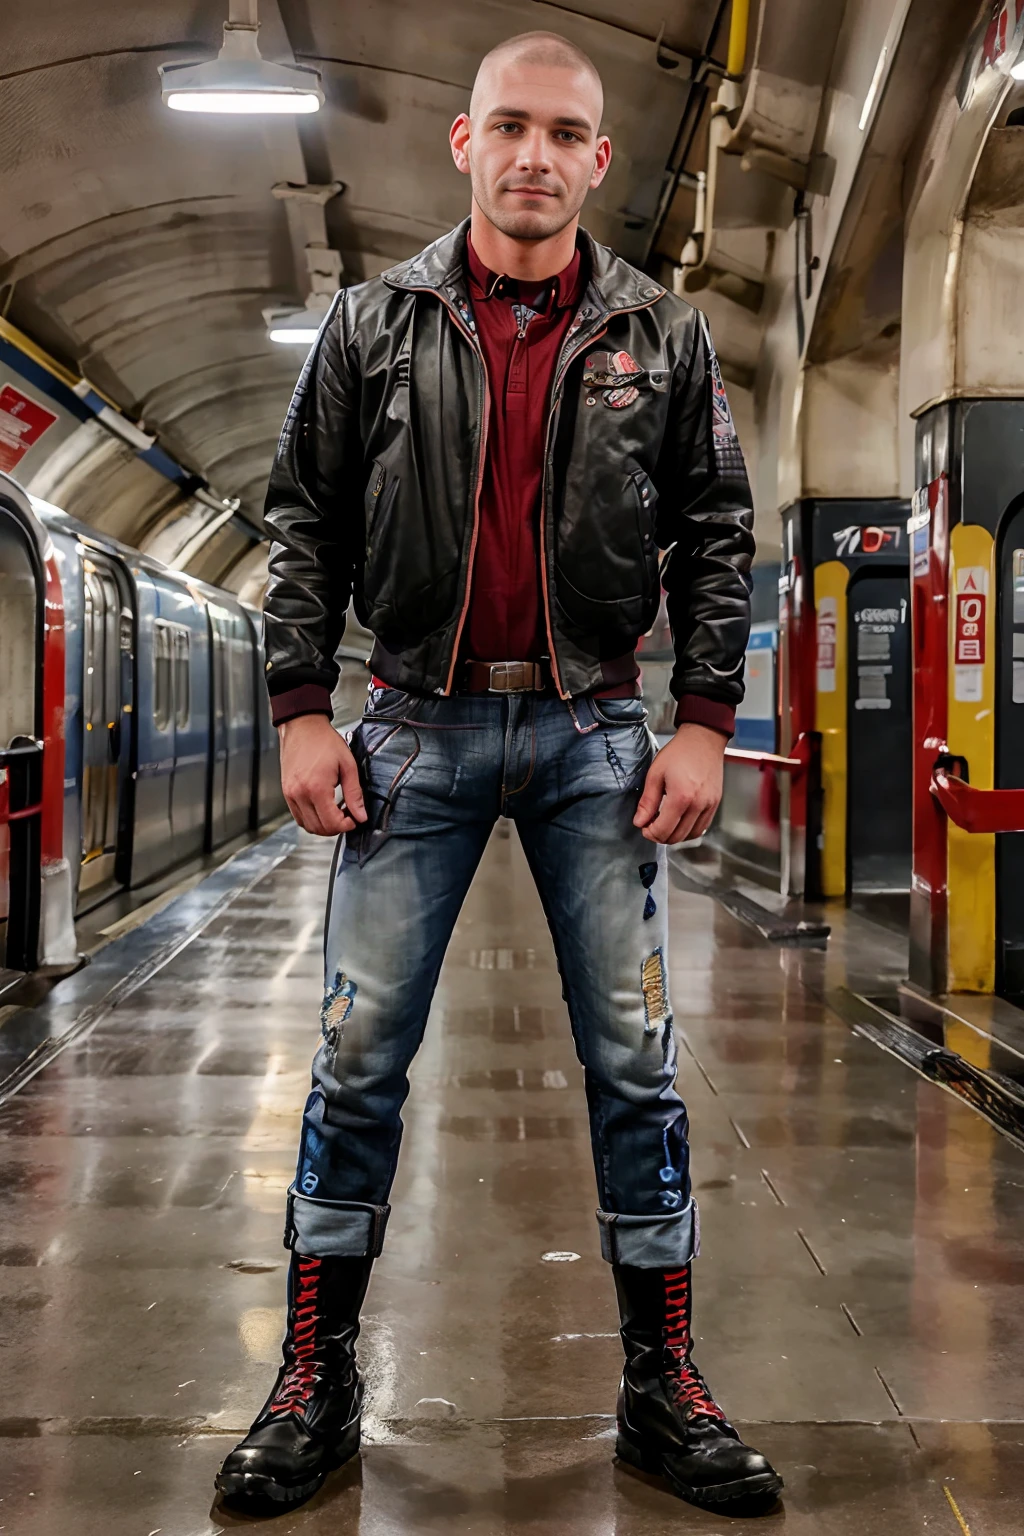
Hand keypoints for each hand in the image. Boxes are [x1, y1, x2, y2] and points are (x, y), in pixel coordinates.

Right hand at [279, 715, 367, 836]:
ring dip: (323, 825)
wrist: (302, 726)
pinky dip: (312, 818)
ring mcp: (290, 794)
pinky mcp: (286, 792)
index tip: (355, 819)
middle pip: (318, 828)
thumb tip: (361, 816)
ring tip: (336, 812)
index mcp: (316, 788)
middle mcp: (299, 794)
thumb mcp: (348, 765)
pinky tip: (323, 807)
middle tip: (348, 816)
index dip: (346, 826)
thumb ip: (354, 794)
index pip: (331, 823)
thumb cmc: (325, 742)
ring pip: (307, 825)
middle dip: (336, 827)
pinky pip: (298, 816)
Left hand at [634, 722, 726, 843]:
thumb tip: (639, 822)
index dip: (649, 833)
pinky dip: (689, 830)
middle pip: (677, 837)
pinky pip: (702, 827)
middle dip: (660, 836)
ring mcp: (709, 805)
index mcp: (681, 797)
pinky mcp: (715, 804)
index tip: (643, 826)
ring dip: (675, 835)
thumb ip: (647, 802)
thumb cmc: (679, 753)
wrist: (703, 740)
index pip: (663, 830)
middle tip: (651, 826)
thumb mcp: (655, 774)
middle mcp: (698, 805)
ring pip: (690, 836)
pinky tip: (679, 820)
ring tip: (665, 823)